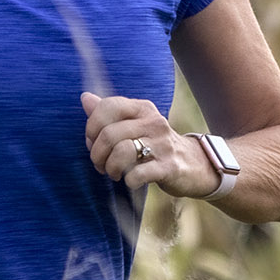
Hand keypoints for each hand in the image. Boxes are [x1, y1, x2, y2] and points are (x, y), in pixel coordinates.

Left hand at [83, 91, 217, 197]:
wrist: (194, 164)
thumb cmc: (155, 144)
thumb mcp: (135, 124)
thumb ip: (109, 112)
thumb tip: (85, 98)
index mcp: (143, 108)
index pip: (108, 106)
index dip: (92, 127)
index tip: (92, 142)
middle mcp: (153, 122)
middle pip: (110, 133)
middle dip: (97, 153)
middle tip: (100, 164)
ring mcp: (163, 144)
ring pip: (122, 152)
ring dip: (110, 167)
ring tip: (113, 173)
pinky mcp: (169, 167)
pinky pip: (138, 174)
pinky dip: (128, 180)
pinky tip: (130, 181)